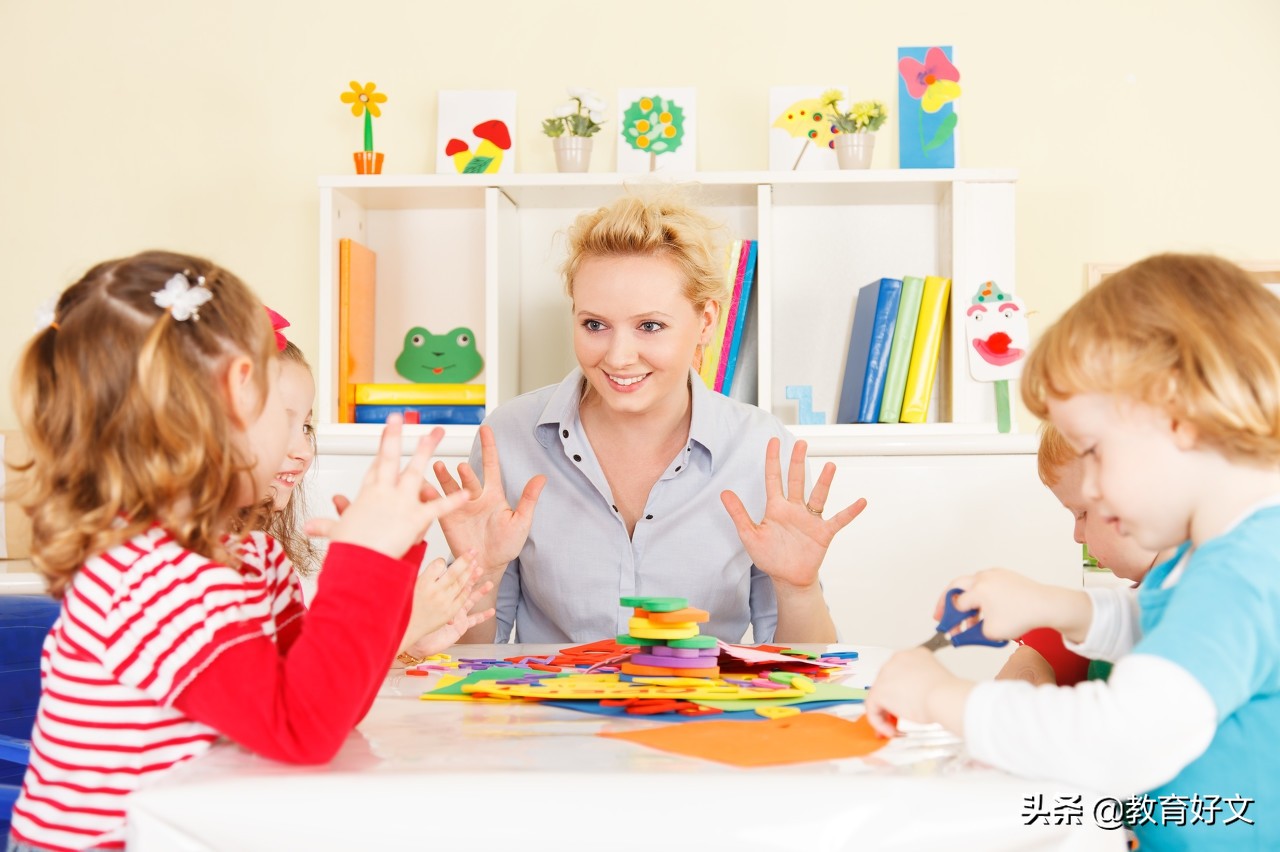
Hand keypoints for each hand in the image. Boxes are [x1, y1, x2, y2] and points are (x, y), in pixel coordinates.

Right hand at [305, 418, 466, 557]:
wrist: (358, 563)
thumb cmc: (348, 550)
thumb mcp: (335, 534)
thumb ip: (326, 526)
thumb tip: (309, 527)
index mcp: (366, 496)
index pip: (375, 468)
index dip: (382, 449)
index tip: (387, 434)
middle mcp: (383, 493)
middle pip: (390, 458)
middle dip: (395, 437)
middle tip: (401, 418)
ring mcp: (400, 503)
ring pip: (415, 471)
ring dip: (426, 452)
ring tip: (436, 434)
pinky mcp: (415, 518)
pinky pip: (438, 507)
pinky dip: (452, 501)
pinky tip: (465, 492)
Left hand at [399, 576, 496, 659]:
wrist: (419, 644)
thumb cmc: (417, 624)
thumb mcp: (422, 604)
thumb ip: (429, 593)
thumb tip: (432, 580)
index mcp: (441, 596)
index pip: (453, 581)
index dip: (460, 571)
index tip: (466, 562)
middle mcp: (450, 603)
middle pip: (463, 587)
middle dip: (472, 577)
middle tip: (480, 567)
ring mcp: (457, 615)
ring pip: (471, 601)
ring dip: (480, 593)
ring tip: (490, 585)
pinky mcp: (461, 626)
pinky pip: (474, 620)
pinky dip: (483, 616)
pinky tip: (492, 611)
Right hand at [432, 425, 544, 576]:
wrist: (488, 566)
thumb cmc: (507, 545)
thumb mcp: (521, 521)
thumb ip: (528, 499)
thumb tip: (542, 477)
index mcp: (493, 495)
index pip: (491, 465)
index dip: (489, 447)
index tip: (486, 429)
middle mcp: (474, 497)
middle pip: (468, 478)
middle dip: (464, 472)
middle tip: (462, 467)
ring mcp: (459, 506)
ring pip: (450, 487)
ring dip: (443, 477)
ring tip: (437, 467)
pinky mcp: (447, 518)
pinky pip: (438, 504)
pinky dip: (430, 496)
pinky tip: (423, 489)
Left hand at [720, 438, 866, 588]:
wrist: (787, 578)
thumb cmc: (769, 557)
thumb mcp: (750, 535)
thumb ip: (738, 514)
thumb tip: (724, 493)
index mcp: (776, 508)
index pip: (773, 479)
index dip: (773, 460)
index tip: (773, 441)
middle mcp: (794, 509)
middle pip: (797, 481)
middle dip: (798, 462)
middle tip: (801, 443)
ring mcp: (809, 520)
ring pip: (818, 496)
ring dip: (824, 482)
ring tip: (830, 466)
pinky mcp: (823, 533)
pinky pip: (838, 520)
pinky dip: (850, 512)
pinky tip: (860, 502)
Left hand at [865, 647, 970, 736]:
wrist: (943, 697)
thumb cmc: (946, 694)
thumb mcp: (934, 685)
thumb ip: (921, 688)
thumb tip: (915, 701)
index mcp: (913, 655)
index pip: (900, 674)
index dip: (901, 693)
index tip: (906, 706)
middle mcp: (897, 660)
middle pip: (887, 684)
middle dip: (891, 704)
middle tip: (897, 720)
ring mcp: (886, 673)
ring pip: (878, 696)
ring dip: (885, 715)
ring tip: (895, 728)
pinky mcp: (879, 690)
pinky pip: (873, 708)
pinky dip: (880, 722)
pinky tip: (891, 731)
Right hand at [944, 569, 1089, 642]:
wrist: (1047, 605)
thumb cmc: (1022, 616)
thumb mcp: (990, 632)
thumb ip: (970, 632)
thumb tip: (959, 633)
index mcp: (977, 589)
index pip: (956, 604)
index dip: (950, 619)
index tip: (946, 628)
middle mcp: (983, 577)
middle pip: (956, 587)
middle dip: (947, 602)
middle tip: (941, 614)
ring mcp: (995, 574)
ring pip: (971, 585)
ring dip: (966, 601)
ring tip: (968, 619)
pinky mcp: (1005, 576)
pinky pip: (985, 585)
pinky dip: (979, 596)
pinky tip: (983, 611)